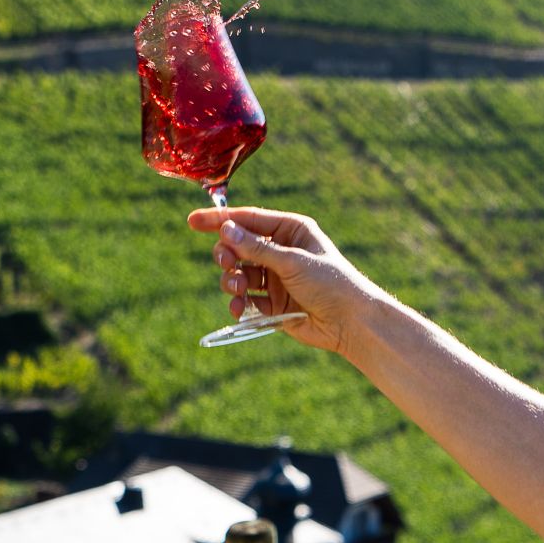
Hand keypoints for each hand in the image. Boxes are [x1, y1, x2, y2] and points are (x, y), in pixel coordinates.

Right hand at [186, 206, 378, 356]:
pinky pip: (246, 299)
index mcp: (290, 230)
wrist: (351, 323)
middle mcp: (281, 251)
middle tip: (227, 264)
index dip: (219, 220)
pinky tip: (239, 309)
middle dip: (227, 255)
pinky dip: (239, 303)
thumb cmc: (331, 283)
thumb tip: (226, 230)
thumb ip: (257, 248)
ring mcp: (276, 278)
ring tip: (237, 291)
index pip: (248, 219)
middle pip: (238, 246)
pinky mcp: (273, 303)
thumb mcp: (293, 261)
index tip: (192, 221)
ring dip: (232, 281)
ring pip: (238, 274)